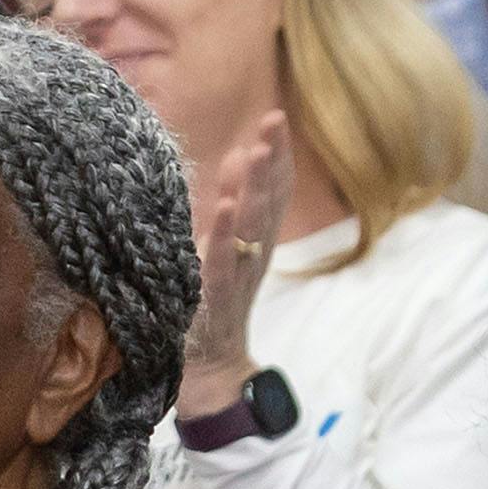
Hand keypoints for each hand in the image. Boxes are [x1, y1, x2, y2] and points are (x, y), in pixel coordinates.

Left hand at [175, 110, 292, 420]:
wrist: (209, 370)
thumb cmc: (212, 301)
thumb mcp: (223, 244)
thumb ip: (232, 201)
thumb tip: (237, 154)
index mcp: (256, 240)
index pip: (273, 190)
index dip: (278, 156)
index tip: (277, 118)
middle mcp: (254, 255)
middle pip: (268, 202)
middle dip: (272, 161)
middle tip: (273, 122)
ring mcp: (237, 275)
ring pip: (251, 227)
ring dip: (254, 189)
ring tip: (254, 152)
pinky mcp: (215, 297)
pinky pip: (221, 263)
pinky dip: (223, 235)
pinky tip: (225, 208)